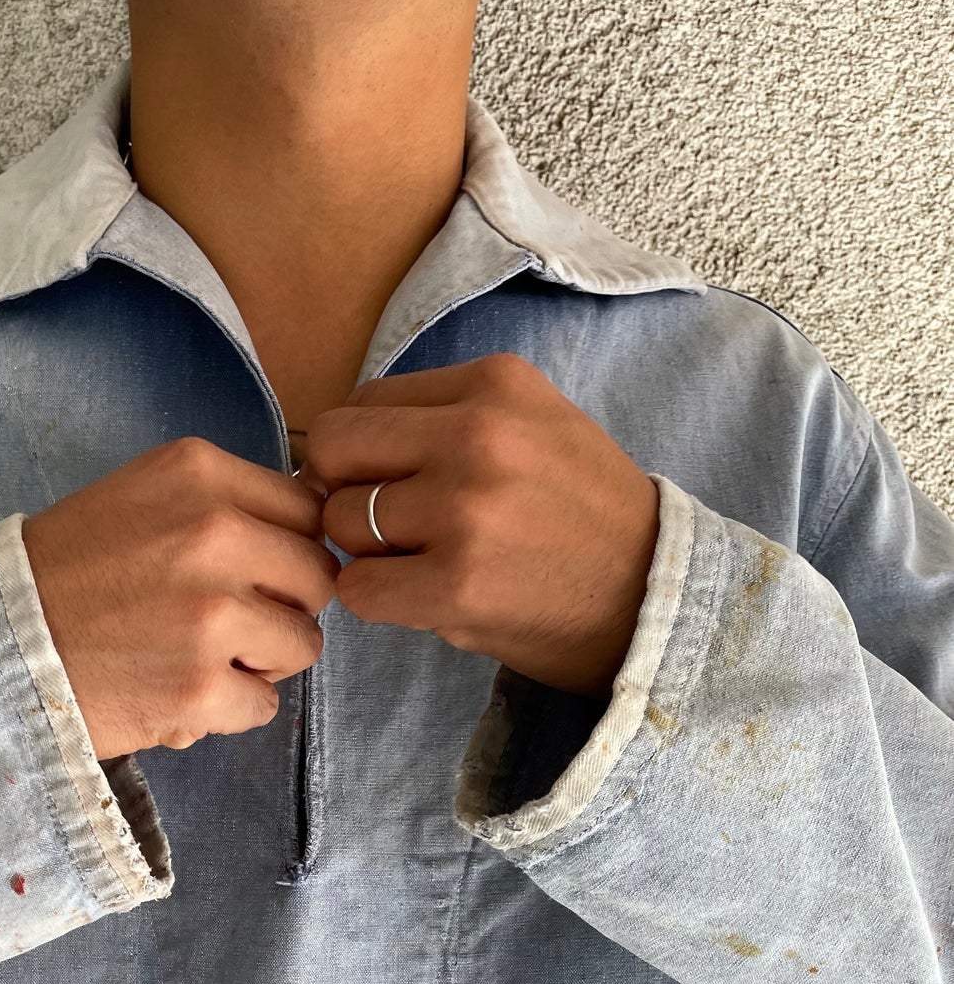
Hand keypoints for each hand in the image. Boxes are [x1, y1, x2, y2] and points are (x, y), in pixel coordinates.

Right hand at [22, 437, 336, 757]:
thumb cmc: (67, 573)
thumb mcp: (143, 497)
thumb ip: (222, 506)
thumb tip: (305, 538)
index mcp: (199, 474)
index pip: (307, 512)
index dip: (286, 551)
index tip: (252, 574)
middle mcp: (214, 534)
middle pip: (317, 578)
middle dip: (284, 607)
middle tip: (231, 625)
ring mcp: (211, 615)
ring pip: (303, 644)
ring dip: (262, 662)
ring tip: (202, 659)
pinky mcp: (201, 687)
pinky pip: (264, 705)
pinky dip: (228, 710)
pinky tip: (181, 694)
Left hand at [303, 354, 661, 697]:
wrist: (651, 595)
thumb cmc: (581, 516)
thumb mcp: (532, 426)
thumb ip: (444, 419)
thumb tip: (332, 447)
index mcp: (494, 384)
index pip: (364, 403)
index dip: (360, 451)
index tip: (387, 482)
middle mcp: (477, 435)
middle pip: (335, 450)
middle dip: (343, 491)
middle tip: (386, 525)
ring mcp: (465, 510)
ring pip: (340, 521)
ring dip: (367, 551)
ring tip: (426, 561)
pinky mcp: (456, 583)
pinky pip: (358, 587)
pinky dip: (377, 599)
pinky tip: (424, 598)